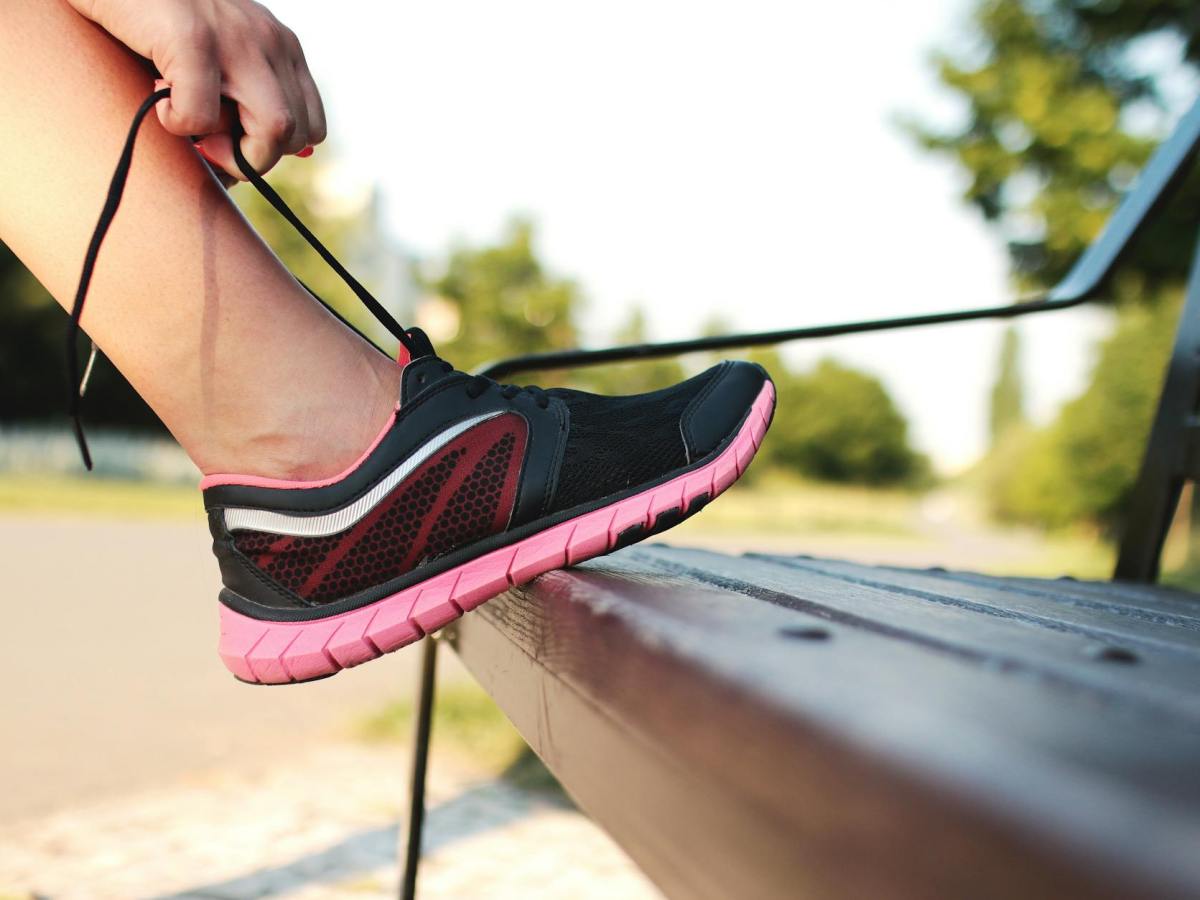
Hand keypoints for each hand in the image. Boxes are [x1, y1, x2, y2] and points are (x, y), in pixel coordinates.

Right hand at [66, 0, 325, 179]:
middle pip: (296, 134)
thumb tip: (235, 172)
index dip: (273, 151)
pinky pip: (204, 115)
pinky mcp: (192, 36)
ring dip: (231, 152)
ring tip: (188, 125)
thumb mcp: (214, 56)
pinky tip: (158, 100)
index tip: (230, 144)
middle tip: (206, 144)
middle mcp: (270, 40)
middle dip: (252, 158)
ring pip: (275, 128)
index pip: (311, 126)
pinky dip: (179, 124)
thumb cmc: (153, 19)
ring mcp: (237, 37)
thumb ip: (237, 98)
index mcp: (281, 46)